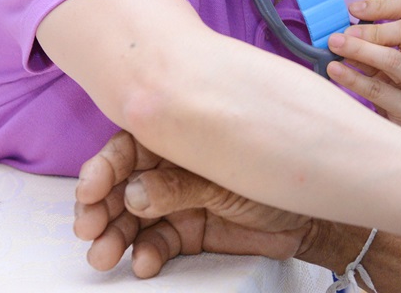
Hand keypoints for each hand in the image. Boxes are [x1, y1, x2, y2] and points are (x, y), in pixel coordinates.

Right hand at [75, 130, 340, 278]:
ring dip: (114, 237)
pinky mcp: (186, 233)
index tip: (88, 191)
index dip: (103, 169)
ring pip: (131, 219)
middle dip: (99, 207)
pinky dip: (146, 254)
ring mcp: (176, 202)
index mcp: (179, 138)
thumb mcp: (227, 178)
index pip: (129, 148)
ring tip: (104, 255)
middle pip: (120, 185)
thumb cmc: (277, 175)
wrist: (312, 214)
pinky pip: (156, 244)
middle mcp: (170, 168)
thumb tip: (132, 194)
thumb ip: (181, 185)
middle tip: (88, 229)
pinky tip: (144, 263)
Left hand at [327, 0, 400, 142]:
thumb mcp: (400, 66)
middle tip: (343, 33)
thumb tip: (343, 33)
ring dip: (358, 50)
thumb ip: (378, 48)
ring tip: (334, 45)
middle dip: (370, 29)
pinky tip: (335, 71)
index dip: (381, 4)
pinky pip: (378, 89)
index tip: (353, 9)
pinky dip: (353, 78)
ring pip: (392, 60)